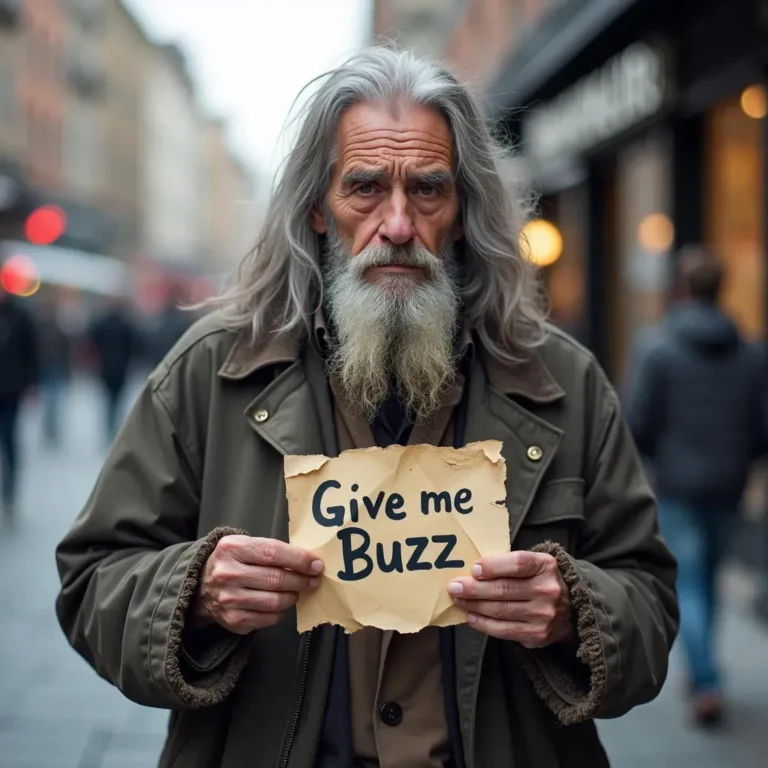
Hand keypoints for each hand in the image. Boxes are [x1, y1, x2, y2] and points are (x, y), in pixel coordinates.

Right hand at [194, 536, 323, 634]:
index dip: (299, 559)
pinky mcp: (233, 620)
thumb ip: (272, 550)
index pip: (273, 553)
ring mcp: (229, 599)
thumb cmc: (233, 562)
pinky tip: (281, 603)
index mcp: (233, 548)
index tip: (316, 564)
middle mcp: (228, 574)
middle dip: (301, 580)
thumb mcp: (245, 546)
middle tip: (314, 580)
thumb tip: (308, 561)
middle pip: (276, 578)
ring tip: (296, 591)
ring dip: (292, 596)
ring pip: (275, 601)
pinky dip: (280, 611)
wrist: (201, 587)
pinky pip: (269, 618)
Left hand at [448, 551, 573, 647]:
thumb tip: (473, 571)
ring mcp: (544, 615)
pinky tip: (472, 616)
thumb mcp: (534, 564)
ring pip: (500, 610)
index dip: (493, 566)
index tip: (474, 569)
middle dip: (474, 589)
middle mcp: (548, 590)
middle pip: (504, 589)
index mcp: (546, 565)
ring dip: (474, 605)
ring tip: (458, 600)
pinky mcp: (538, 635)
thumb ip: (509, 564)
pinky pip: (504, 630)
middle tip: (454, 587)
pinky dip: (484, 624)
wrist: (571, 610)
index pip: (517, 564)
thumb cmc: (540, 580)